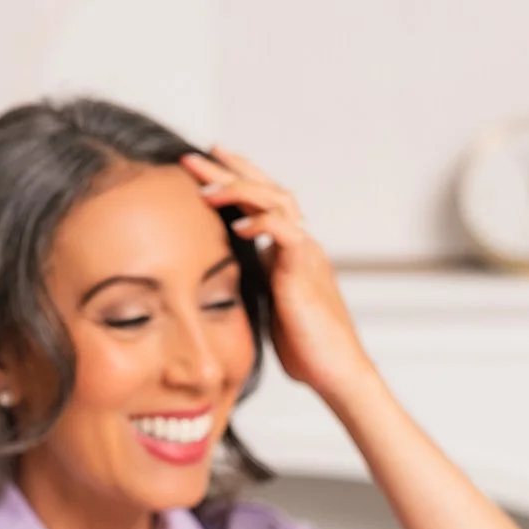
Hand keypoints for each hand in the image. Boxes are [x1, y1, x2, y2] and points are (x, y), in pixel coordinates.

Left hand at [179, 146, 376, 405]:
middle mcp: (301, 244)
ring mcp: (306, 255)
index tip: (205, 162)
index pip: (263, 201)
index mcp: (290, 250)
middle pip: (267, 189)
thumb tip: (220, 280)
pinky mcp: (305, 273)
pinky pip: (286, 234)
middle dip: (228, 170)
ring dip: (239, 190)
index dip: (236, 177)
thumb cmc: (306, 349)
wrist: (337, 372)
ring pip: (278, 201)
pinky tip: (237, 226)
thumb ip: (253, 284)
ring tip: (205, 189)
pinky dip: (262, 224)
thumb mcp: (268, 308)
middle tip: (191, 156)